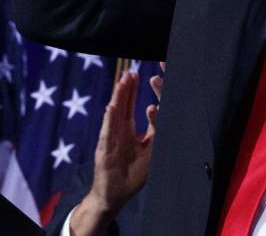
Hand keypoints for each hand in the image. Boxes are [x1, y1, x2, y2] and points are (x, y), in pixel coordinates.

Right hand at [84, 68, 162, 211]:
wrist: (113, 194)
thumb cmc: (132, 172)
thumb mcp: (149, 148)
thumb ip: (154, 129)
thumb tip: (160, 108)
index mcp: (129, 129)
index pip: (133, 104)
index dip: (137, 89)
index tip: (147, 75)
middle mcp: (119, 130)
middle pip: (124, 104)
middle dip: (129, 88)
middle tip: (132, 72)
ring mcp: (112, 139)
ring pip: (115, 114)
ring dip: (120, 98)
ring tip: (123, 82)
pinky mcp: (105, 150)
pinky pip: (108, 133)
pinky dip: (109, 121)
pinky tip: (112, 108)